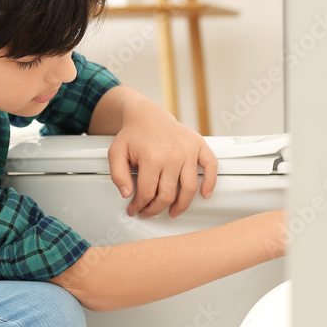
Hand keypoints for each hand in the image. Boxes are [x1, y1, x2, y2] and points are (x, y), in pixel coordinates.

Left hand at [107, 93, 217, 216]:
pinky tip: (205, 194)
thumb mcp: (115, 153)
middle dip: (156, 209)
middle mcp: (172, 155)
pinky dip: (210, 182)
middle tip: (149, 211)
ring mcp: (188, 151)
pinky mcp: (199, 145)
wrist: (146, 115)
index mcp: (152, 157)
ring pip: (189, 188)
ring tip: (173, 211)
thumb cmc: (132, 134)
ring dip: (181, 205)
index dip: (139, 206)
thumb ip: (118, 175)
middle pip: (168, 195)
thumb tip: (127, 194)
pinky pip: (211, 166)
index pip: (147, 193)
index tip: (135, 209)